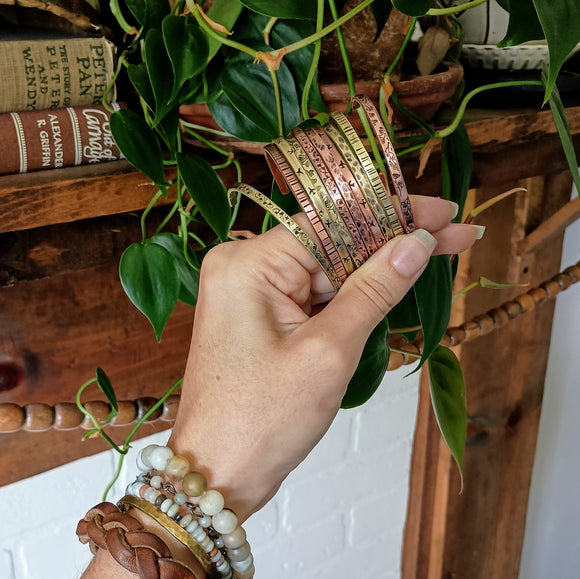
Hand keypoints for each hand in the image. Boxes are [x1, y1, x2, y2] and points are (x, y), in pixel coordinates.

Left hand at [168, 196, 479, 519]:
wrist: (217, 473)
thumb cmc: (264, 421)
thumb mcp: (328, 352)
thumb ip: (374, 290)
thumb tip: (417, 242)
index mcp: (249, 264)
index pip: (334, 222)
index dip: (395, 214)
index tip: (447, 211)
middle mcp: (243, 265)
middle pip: (332, 242)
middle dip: (393, 241)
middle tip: (456, 235)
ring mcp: (249, 290)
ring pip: (326, 269)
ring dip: (377, 270)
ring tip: (436, 258)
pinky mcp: (258, 314)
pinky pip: (312, 293)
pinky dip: (351, 295)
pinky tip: (392, 285)